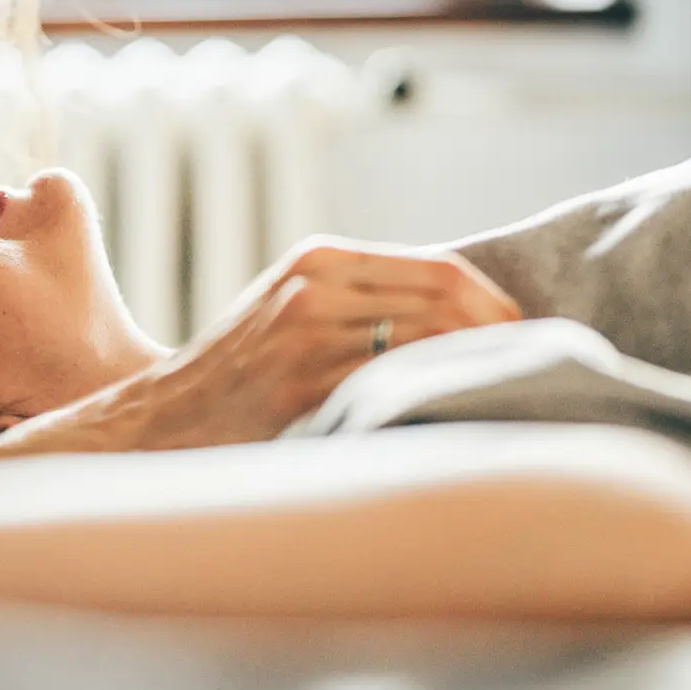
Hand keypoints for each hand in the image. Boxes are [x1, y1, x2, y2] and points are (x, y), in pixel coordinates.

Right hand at [0, 239, 521, 459]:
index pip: (443, 270)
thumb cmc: (238, 372)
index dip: (500, 307)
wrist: (157, 423)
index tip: (528, 340)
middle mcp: (312, 289)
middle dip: (504, 340)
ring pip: (431, 350)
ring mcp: (305, 342)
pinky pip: (395, 395)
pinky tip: (450, 431)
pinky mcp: (301, 394)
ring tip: (501, 405)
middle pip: (449, 303)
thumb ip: (366, 297)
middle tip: (533, 376)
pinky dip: (434, 408)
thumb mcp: (291, 307)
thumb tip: (478, 316)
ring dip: (476, 378)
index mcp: (315, 258)